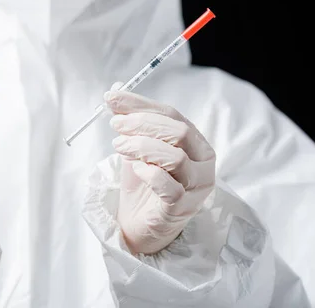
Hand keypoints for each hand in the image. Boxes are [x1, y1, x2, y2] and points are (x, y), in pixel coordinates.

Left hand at [104, 84, 214, 254]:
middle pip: (178, 132)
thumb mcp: (134, 147)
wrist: (138, 224)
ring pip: (175, 157)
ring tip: (119, 147)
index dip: (140, 104)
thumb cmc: (142, 183)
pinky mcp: (183, 208)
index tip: (111, 98)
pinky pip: (169, 187)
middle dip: (142, 124)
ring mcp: (196, 187)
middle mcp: (202, 162)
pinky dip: (148, 173)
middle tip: (115, 126)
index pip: (171, 114)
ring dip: (141, 146)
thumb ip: (129, 120)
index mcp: (195, 142)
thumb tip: (115, 88)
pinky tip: (134, 168)